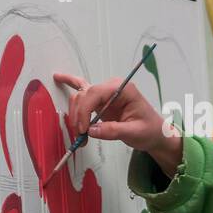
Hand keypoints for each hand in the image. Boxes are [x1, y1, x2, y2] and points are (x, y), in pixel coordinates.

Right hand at [51, 72, 183, 175]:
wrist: (155, 133)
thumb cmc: (149, 130)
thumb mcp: (134, 132)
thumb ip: (113, 131)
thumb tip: (91, 130)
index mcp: (123, 89)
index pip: (95, 93)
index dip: (85, 111)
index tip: (83, 129)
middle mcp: (112, 88)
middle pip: (84, 95)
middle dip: (79, 116)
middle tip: (81, 136)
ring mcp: (105, 94)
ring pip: (80, 97)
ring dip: (76, 115)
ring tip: (79, 133)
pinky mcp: (100, 102)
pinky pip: (82, 91)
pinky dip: (70, 84)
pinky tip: (58, 77)